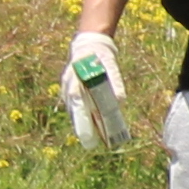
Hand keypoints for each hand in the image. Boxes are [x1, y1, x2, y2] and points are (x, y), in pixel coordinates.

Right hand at [62, 29, 126, 147]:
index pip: (76, 101)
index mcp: (77, 77)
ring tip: (88, 139)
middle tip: (89, 144)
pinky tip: (85, 126)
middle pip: (74, 110)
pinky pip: (73, 106)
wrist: (90, 45)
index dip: (81, 118)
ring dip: (79, 123)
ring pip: (72, 109)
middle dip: (81, 127)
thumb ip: (115, 81)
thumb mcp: (111, 66)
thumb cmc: (101, 57)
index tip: (87, 132)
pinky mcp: (69, 89)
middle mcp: (69, 84)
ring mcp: (67, 87)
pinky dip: (78, 116)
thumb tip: (121, 100)